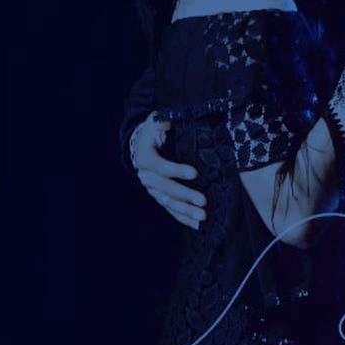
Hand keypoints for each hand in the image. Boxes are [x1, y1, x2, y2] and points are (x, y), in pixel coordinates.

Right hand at [130, 113, 205, 229]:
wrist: (141, 145)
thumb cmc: (153, 131)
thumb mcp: (155, 122)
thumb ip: (162, 121)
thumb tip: (169, 119)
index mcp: (145, 158)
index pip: (160, 167)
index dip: (176, 170)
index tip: (194, 173)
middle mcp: (147, 177)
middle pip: (166, 189)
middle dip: (185, 196)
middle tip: (203, 201)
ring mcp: (153, 190)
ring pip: (169, 203)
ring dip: (186, 211)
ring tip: (203, 216)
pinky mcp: (160, 197)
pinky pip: (171, 210)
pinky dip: (184, 218)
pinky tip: (197, 225)